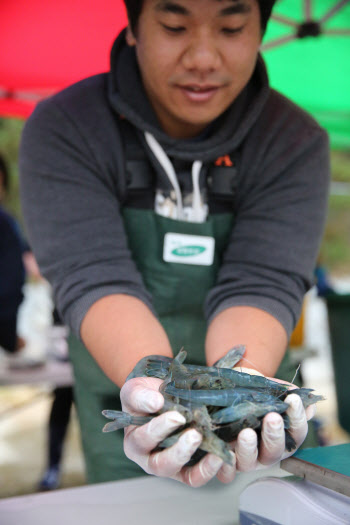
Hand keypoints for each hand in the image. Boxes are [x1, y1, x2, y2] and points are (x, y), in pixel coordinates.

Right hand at [120, 377, 235, 486]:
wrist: (162, 396)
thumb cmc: (145, 396)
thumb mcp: (135, 390)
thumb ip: (140, 396)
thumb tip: (155, 402)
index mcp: (135, 442)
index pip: (144, 439)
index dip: (160, 429)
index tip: (177, 416)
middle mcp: (151, 459)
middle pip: (163, 465)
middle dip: (180, 451)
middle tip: (195, 435)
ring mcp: (174, 465)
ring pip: (187, 477)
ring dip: (202, 467)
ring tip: (215, 453)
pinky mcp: (191, 467)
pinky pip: (201, 475)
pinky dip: (212, 469)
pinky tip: (222, 456)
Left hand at [232, 367, 315, 471]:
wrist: (224, 393)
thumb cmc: (250, 393)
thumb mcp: (266, 388)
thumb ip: (283, 393)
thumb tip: (304, 400)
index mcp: (282, 436)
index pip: (296, 431)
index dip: (297, 417)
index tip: (293, 399)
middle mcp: (266, 452)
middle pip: (275, 450)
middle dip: (275, 434)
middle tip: (273, 417)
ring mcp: (246, 459)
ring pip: (249, 461)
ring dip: (248, 448)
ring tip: (246, 433)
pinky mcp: (227, 464)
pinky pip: (226, 472)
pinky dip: (225, 466)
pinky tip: (224, 452)